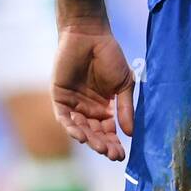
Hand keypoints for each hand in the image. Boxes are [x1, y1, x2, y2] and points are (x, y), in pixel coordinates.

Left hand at [52, 0, 134, 161]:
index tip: (121, 156)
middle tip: (111, 155)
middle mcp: (88, 111)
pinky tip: (81, 137)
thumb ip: (125, 109)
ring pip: (81, 129)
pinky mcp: (60, 98)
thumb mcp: (124, 84)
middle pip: (95, 134)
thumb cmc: (110, 56)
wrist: (90, 35)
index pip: (109, 133)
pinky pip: (64, 118)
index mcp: (104, 110)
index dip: (114, 144)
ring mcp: (73, 105)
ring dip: (90, 139)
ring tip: (100, 147)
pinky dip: (72, 128)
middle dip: (103, 145)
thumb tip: (131, 134)